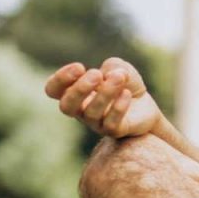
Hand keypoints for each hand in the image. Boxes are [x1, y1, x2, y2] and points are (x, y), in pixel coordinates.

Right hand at [44, 57, 163, 138]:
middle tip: (96, 74)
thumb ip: (111, 66)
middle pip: (66, 106)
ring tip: (120, 77)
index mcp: (74, 92)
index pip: (53, 90)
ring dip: (106, 92)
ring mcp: (96, 123)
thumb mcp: (118, 67)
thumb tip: (109, 75)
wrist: (145, 105)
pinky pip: (110, 124)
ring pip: (92, 113)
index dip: (61, 78)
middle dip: (79, 89)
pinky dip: (118, 107)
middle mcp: (81, 110)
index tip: (79, 67)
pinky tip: (127, 93)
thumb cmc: (125, 84)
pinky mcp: (114, 131)